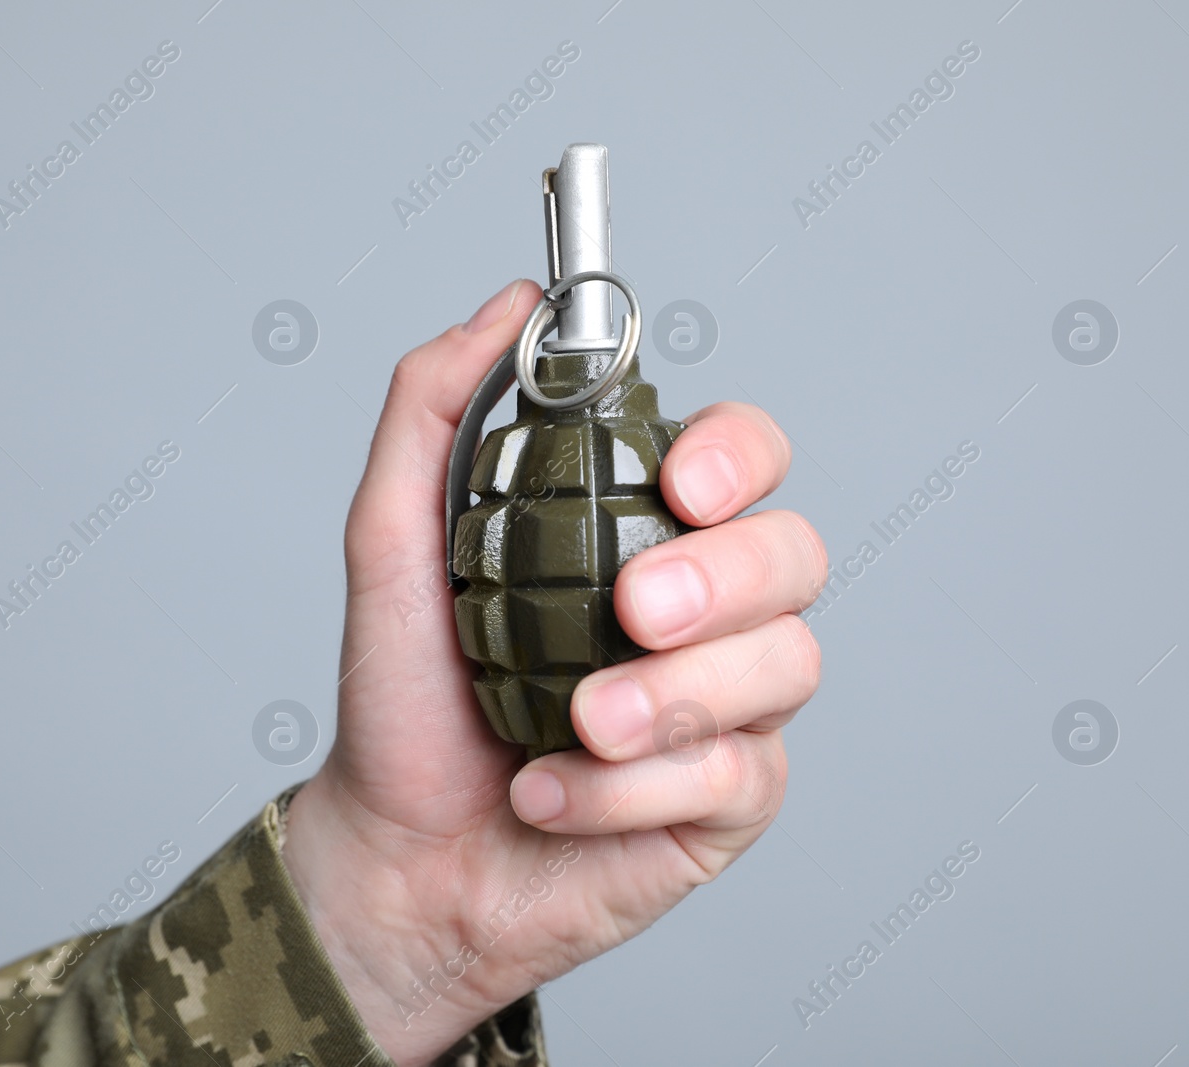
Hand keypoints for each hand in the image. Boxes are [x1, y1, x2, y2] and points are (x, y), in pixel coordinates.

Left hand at [281, 280, 827, 1065]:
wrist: (396, 853)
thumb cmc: (408, 701)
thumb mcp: (393, 541)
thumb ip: (436, 409)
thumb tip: (514, 302)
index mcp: (642, 532)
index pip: (748, 457)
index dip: (741, 456)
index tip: (682, 485)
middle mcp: (705, 610)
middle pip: (795, 553)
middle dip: (722, 580)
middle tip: (631, 614)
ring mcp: (726, 705)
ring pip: (787, 664)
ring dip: (671, 698)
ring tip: (573, 726)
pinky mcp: (728, 801)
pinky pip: (738, 774)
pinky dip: (633, 790)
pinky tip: (552, 795)